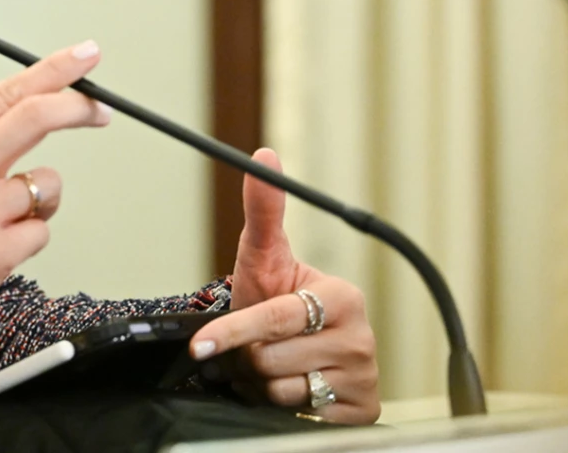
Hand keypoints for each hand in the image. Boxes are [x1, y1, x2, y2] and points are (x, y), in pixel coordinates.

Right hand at [0, 40, 111, 352]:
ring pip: (47, 184)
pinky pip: (40, 231)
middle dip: (77, 107)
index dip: (53, 72)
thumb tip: (31, 117)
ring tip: (3, 223)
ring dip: (41, 202)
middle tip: (100, 110)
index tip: (84, 57)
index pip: (3, 93)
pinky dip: (28, 239)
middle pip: (34, 117)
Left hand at [190, 149, 381, 423]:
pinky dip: (282, 404)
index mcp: (344, 297)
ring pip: (283, 389)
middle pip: (273, 359)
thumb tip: (265, 153)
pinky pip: (300, 414)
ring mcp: (365, 377)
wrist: (290, 342)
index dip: (234, 331)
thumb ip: (263, 210)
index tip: (202, 345)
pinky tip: (289, 384)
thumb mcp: (263, 255)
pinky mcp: (362, 412)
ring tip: (268, 361)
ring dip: (261, 381)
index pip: (276, 318)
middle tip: (251, 343)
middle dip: (248, 355)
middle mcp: (363, 338)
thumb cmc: (273, 296)